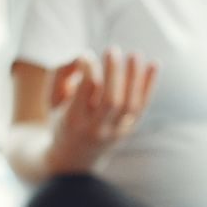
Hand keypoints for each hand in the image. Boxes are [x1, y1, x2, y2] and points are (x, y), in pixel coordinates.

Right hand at [45, 48, 158, 173]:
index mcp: (73, 120)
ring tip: (134, 55)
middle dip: (114, 73)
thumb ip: (60, 72)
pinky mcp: (129, 130)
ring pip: (130, 105)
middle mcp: (95, 128)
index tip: (87, 55)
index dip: (89, 69)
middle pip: (112, 101)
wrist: (75, 156)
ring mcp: (115, 131)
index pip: (86, 91)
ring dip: (135, 78)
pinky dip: (149, 85)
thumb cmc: (62, 117)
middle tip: (112, 50)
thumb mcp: (52, 98)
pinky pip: (142, 107)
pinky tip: (154, 64)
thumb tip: (85, 55)